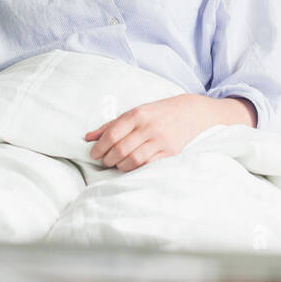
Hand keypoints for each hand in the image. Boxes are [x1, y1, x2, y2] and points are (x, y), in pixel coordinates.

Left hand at [84, 94, 223, 171]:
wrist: (193, 113)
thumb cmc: (160, 112)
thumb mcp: (136, 112)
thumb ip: (111, 125)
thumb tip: (88, 138)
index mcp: (138, 114)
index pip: (112, 134)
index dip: (99, 147)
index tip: (94, 154)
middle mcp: (149, 127)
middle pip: (121, 149)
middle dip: (108, 159)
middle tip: (105, 161)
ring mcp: (161, 141)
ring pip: (134, 160)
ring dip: (120, 166)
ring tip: (117, 164)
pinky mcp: (170, 153)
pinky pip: (148, 165)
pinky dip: (136, 169)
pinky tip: (131, 167)